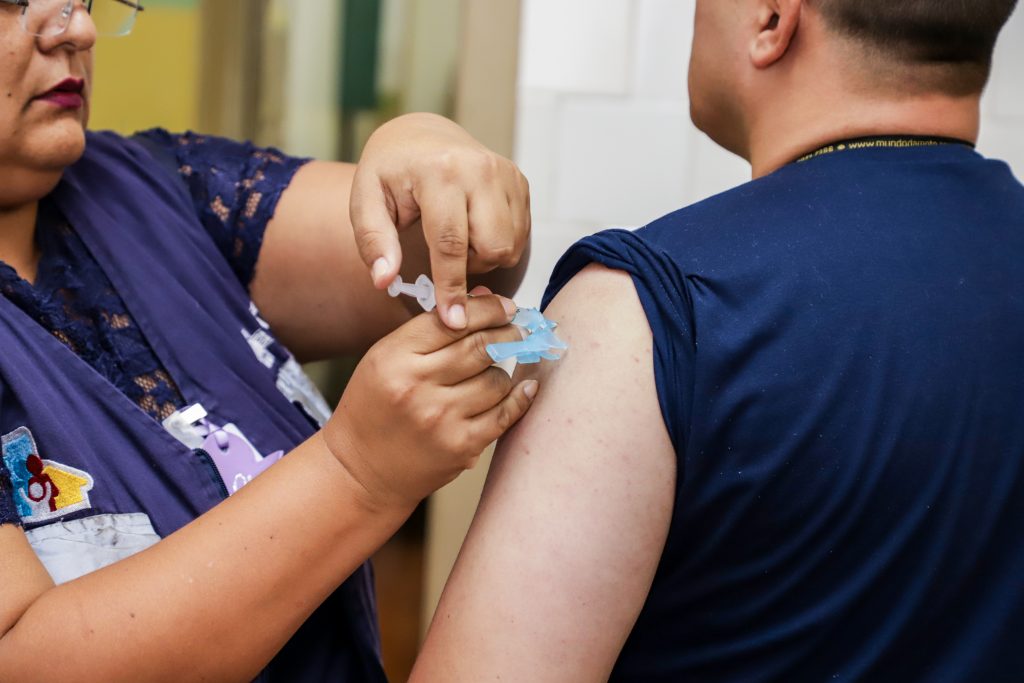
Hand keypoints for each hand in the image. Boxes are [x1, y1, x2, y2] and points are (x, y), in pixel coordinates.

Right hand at [322, 291, 538, 510]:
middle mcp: (417, 386)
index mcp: (394, 357)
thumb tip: (485, 296)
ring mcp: (440, 419)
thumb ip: (432, 328)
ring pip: (497, 380)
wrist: (361, 470)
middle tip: (518, 329)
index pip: (452, 320)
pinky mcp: (460, 446)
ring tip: (495, 371)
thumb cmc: (374, 407)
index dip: (488, 309)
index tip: (506, 307)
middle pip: (480, 347)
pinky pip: (505, 414)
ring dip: (504, 371)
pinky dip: (520, 398)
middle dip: (508, 333)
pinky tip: (524, 388)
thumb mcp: (387, 358)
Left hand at [350, 113, 530, 329]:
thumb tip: (384, 280)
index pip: (451, 243)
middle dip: (470, 266)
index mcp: (440, 171)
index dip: (451, 287)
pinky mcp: (520, 181)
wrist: (421, 135)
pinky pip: (520, 234)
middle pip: (492, 247)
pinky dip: (499, 243)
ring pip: (510, 245)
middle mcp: (480, 169)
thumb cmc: (390, 172)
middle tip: (444, 255)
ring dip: (485, 256)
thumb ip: (374, 242)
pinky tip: (474, 230)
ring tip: (458, 239)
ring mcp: (506, 174)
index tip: (452, 321)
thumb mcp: (366, 202)